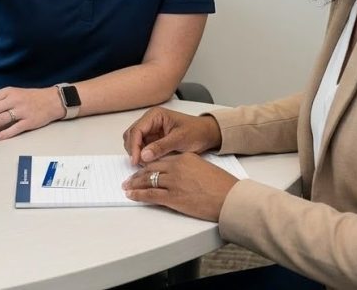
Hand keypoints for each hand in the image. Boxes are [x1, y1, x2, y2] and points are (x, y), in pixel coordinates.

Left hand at [0, 86, 64, 139]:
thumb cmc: (33, 98)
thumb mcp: (15, 93)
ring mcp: (22, 111)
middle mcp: (14, 100)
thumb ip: (1, 99)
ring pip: (0, 119)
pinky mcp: (29, 121)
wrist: (53, 100)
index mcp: (9, 92)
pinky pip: (14, 128)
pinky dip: (5, 133)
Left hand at [122, 153, 238, 220]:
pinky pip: (150, 195)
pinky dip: (138, 194)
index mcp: (185, 158)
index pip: (161, 159)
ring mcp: (174, 182)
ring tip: (126, 186)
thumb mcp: (204, 168)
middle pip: (151, 168)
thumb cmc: (222, 186)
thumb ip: (189, 167)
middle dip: (138, 174)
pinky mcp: (173, 197)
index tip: (142, 168)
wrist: (229, 198)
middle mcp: (177, 167)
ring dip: (134, 184)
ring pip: (148, 180)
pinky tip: (131, 195)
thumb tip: (179, 174)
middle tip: (129, 177)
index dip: (149, 164)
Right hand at [123, 107, 221, 165]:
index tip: (136, 160)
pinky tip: (149, 163)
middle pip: (131, 135)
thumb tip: (143, 155)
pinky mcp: (153, 140)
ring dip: (137, 153)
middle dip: (133, 150)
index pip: (137, 130)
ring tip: (145, 164)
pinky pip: (142, 148)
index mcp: (155, 116)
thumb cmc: (196, 132)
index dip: (134, 146)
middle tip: (139, 164)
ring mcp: (151, 131)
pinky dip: (142, 156)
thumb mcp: (180, 139)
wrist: (207, 135)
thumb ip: (161, 146)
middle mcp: (150, 121)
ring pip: (134, 142)